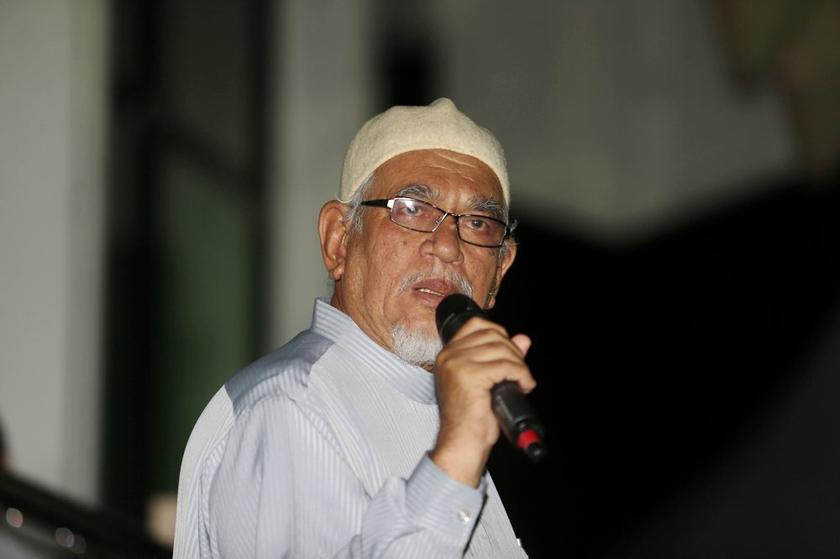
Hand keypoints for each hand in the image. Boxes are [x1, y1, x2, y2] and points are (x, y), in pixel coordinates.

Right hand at [430, 316, 534, 486]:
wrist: (462, 443)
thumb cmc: (471, 418)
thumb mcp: (487, 381)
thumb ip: (502, 356)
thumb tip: (523, 339)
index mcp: (447, 354)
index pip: (476, 324)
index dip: (499, 333)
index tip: (510, 351)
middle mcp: (449, 356)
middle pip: (492, 334)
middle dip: (513, 351)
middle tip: (520, 371)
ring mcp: (457, 364)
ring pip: (501, 349)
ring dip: (520, 364)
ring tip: (523, 381)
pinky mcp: (469, 376)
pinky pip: (506, 366)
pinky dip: (521, 375)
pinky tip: (524, 386)